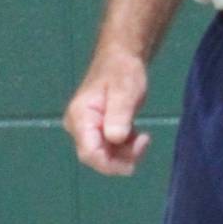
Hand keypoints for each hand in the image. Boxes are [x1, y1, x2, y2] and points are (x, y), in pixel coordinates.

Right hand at [63, 48, 150, 175]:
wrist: (121, 60)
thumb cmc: (122, 72)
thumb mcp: (124, 92)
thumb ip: (119, 115)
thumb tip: (115, 138)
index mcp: (80, 118)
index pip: (90, 154)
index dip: (113, 163)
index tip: (137, 152)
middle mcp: (78, 128)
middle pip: (97, 159)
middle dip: (122, 158)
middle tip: (144, 140)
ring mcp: (86, 131)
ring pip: (105, 157)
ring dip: (126, 153)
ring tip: (142, 136)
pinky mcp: (96, 132)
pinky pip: (110, 150)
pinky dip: (125, 148)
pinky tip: (136, 134)